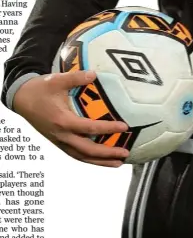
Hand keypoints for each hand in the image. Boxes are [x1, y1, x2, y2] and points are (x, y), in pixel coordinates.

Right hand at [13, 70, 129, 166]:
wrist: (22, 99)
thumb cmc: (40, 89)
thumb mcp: (57, 80)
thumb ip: (76, 77)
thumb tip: (94, 74)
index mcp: (63, 121)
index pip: (90, 128)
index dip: (108, 128)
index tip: (124, 126)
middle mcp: (61, 135)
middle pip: (87, 150)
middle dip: (107, 154)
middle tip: (125, 153)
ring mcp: (59, 141)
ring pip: (81, 156)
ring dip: (100, 161)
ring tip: (118, 163)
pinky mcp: (58, 142)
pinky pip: (76, 154)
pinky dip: (89, 159)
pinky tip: (100, 159)